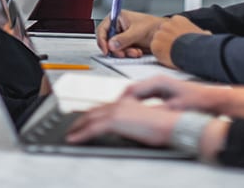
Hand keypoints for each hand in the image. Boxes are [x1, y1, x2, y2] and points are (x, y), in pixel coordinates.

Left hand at [65, 97, 179, 146]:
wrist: (174, 125)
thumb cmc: (166, 126)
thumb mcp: (146, 123)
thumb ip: (133, 124)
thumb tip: (126, 131)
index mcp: (128, 102)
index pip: (105, 108)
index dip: (92, 114)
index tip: (84, 120)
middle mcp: (120, 103)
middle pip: (94, 111)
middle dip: (81, 120)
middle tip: (72, 128)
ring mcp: (117, 110)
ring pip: (90, 118)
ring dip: (77, 127)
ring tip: (70, 135)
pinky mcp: (115, 120)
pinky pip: (92, 128)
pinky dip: (80, 134)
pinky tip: (73, 140)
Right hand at [96, 9, 163, 57]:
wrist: (164, 35)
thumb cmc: (153, 26)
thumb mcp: (138, 32)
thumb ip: (124, 38)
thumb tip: (111, 44)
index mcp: (117, 17)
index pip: (103, 28)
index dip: (102, 40)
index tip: (106, 49)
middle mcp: (118, 26)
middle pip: (107, 40)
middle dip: (116, 49)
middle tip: (122, 54)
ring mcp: (122, 36)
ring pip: (115, 48)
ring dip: (124, 52)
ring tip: (135, 52)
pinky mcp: (127, 44)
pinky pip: (122, 52)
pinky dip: (129, 54)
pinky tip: (137, 52)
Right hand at [122, 77, 231, 113]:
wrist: (213, 100)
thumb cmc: (199, 101)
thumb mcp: (175, 108)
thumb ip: (157, 111)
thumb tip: (142, 116)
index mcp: (158, 82)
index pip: (131, 89)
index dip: (121, 101)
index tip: (114, 110)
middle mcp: (157, 81)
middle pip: (132, 90)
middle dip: (121, 101)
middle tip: (113, 112)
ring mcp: (160, 86)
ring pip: (137, 94)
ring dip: (129, 103)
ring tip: (121, 113)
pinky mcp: (163, 92)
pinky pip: (144, 97)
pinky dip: (137, 104)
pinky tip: (136, 113)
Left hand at [150, 15, 208, 68]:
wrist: (194, 52)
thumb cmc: (200, 44)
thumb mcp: (204, 34)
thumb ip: (201, 32)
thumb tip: (207, 34)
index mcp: (178, 20)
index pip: (171, 26)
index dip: (173, 35)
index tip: (177, 41)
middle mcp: (167, 24)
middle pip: (162, 32)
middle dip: (166, 40)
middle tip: (173, 49)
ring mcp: (159, 34)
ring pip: (157, 40)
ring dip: (162, 47)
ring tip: (172, 54)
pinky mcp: (155, 44)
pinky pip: (154, 49)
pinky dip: (159, 54)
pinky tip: (168, 57)